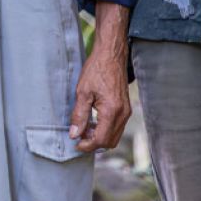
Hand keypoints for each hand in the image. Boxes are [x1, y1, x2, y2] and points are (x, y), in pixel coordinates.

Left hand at [69, 0, 131, 151]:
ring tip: (85, 127)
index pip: (101, 140)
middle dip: (94, 143)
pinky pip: (117, 127)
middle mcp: (123, 114)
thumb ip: (79, 115)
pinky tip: (94, 120)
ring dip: (100, 137)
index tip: (75, 143)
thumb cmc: (97, 69)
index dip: (87, 145)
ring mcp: (126, 111)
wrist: (111, 54)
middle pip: (110, 142)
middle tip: (79, 135)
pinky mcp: (126, 108)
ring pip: (115, 136)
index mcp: (112, 111)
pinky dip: (106, 129)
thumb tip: (74, 134)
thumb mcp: (82, 92)